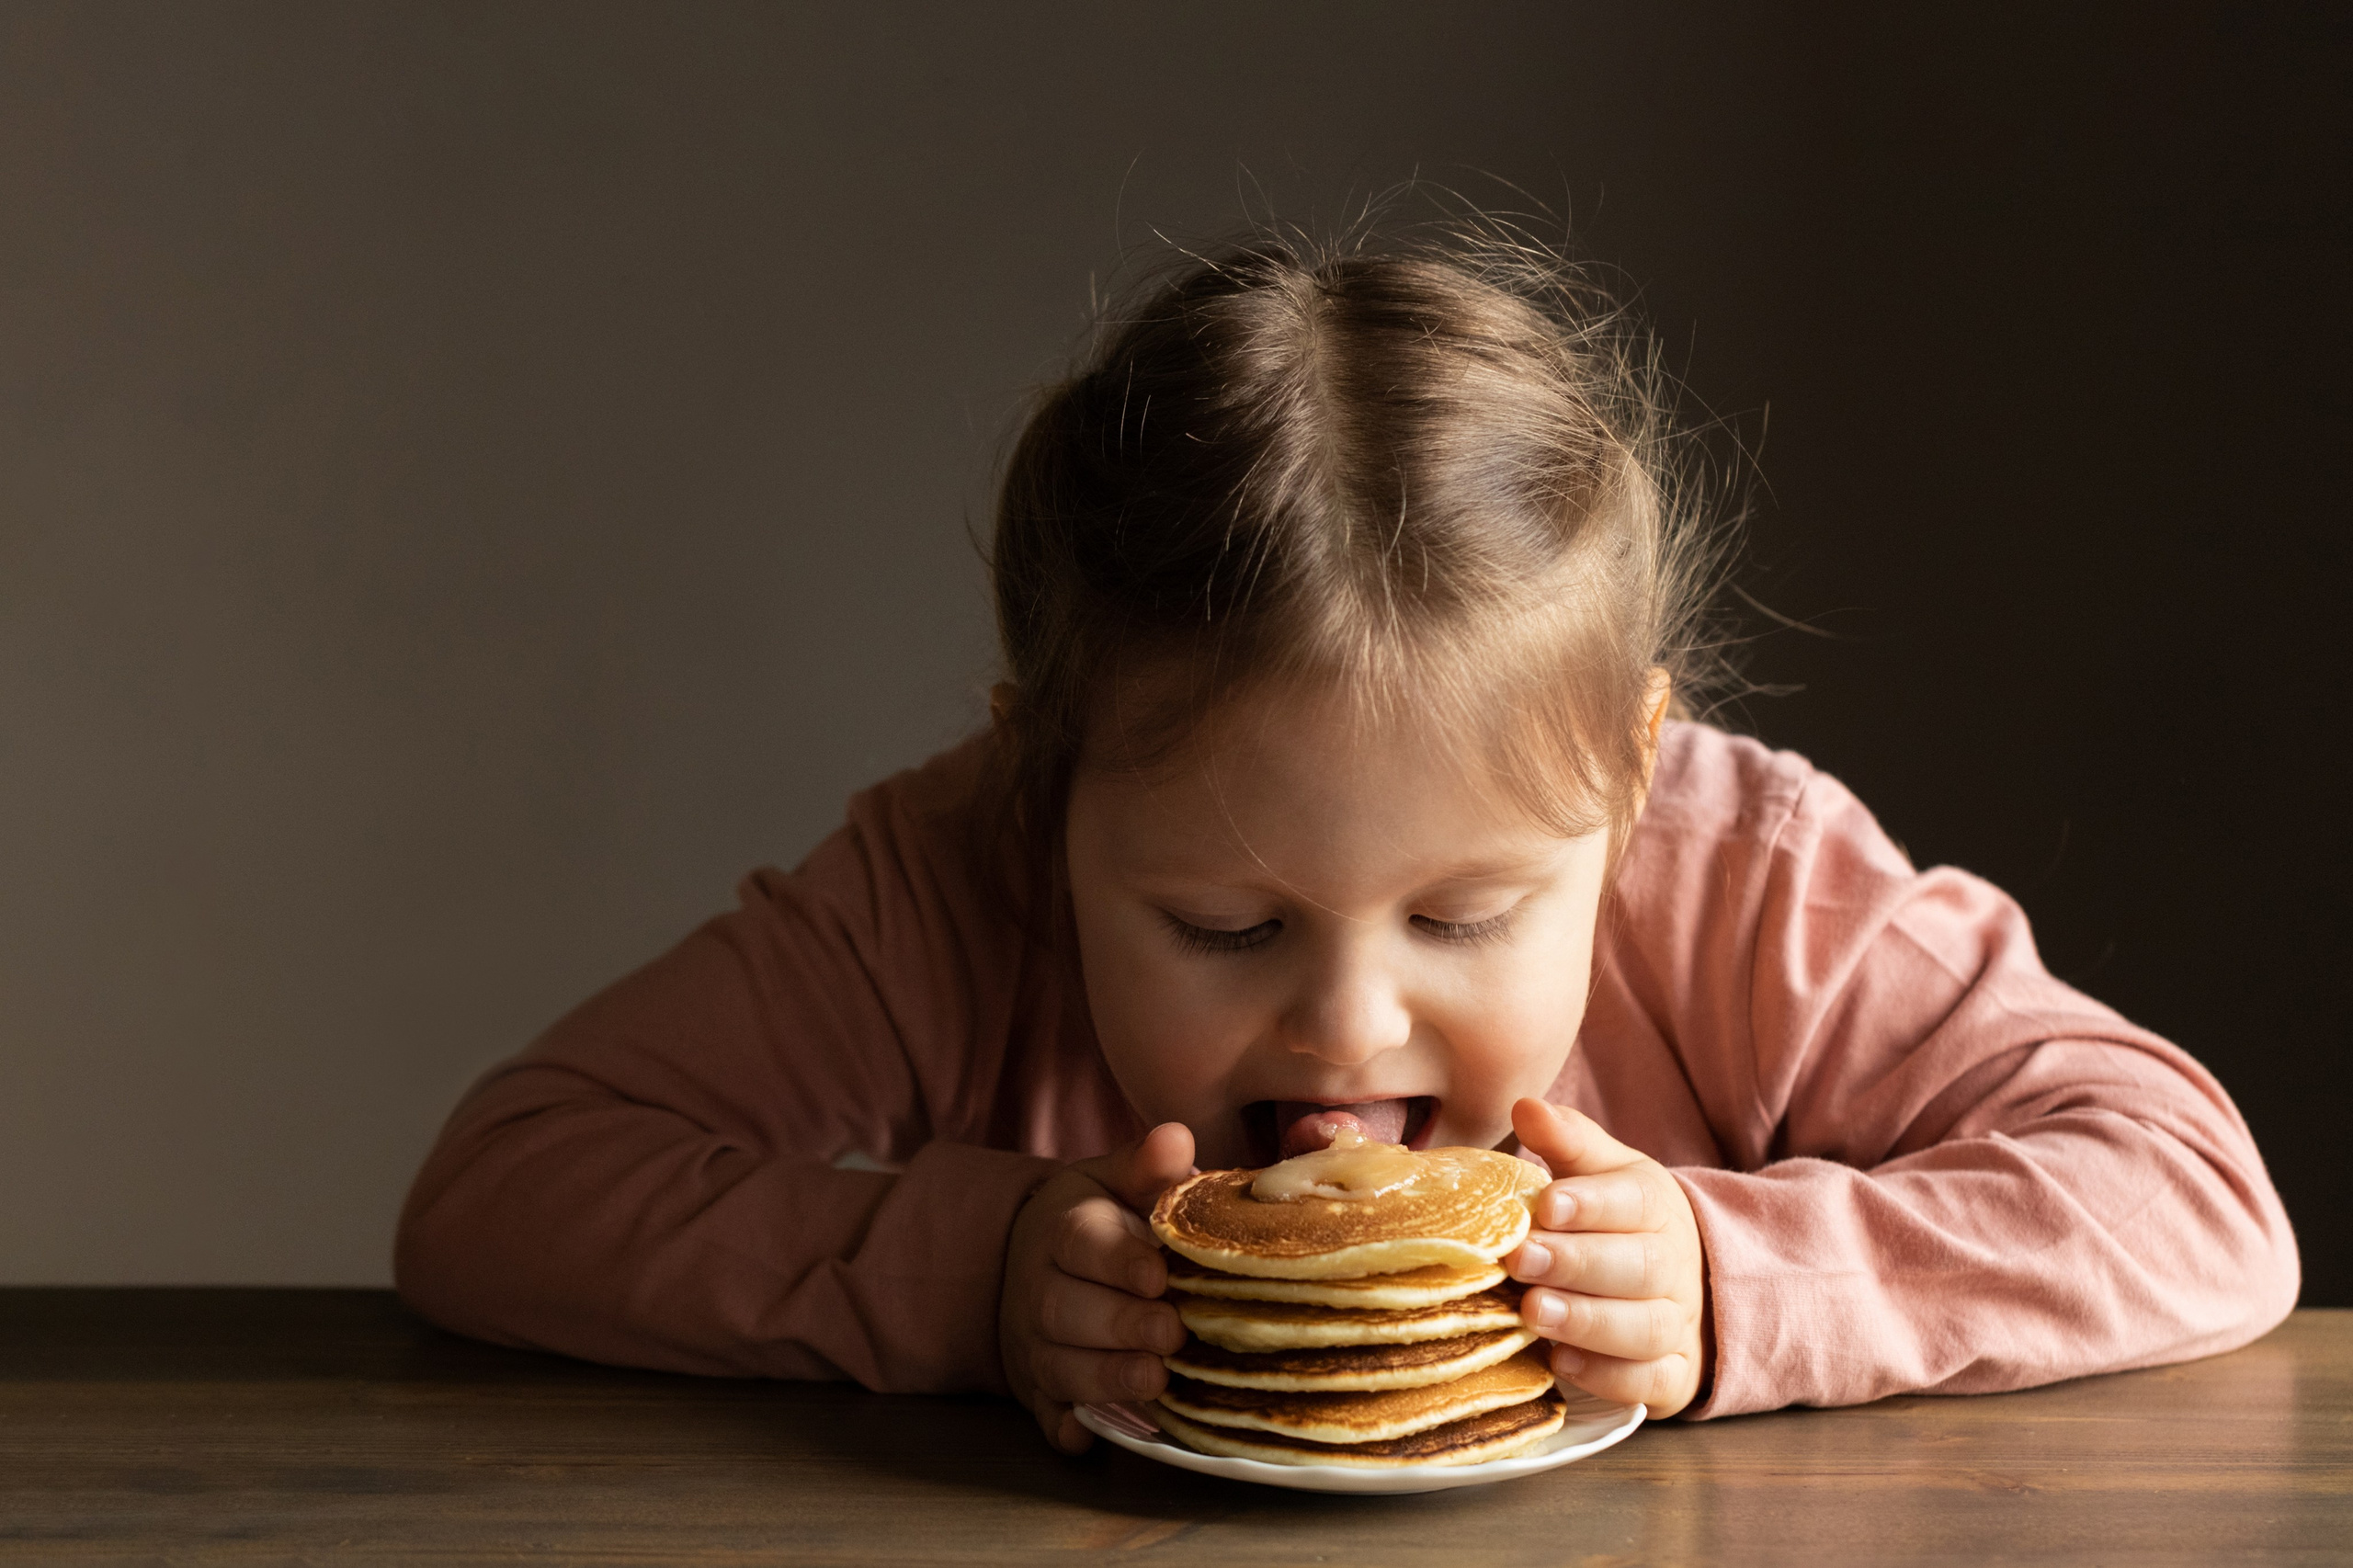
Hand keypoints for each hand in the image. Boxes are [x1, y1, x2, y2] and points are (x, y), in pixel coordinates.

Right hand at [999, 1121, 1195, 1452]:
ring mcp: (1034, 1343)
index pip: (1080, 1242)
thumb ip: (1146, 1165)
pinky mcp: (1038, 1389)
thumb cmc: (1097, 1221)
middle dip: (1119, 1326)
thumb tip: (1176, 1139)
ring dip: (1105, 1379)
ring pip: (1057, 1366)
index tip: (1160, 1274)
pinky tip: (1086, 1435)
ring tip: (1156, 1381)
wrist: (1035, 1264)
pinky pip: (1042, 1415)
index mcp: (1060, 1229)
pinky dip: (1063, 1428)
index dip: (1118, 1260)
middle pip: (1063, 1310)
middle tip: (1174, 1332)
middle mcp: (1038, 1288)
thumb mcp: (1115, 1181)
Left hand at [1505, 1098, 1709, 1416]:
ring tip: (1533, 1313)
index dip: (1592, 1203)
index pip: (1633, 1201)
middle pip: (1640, 1266)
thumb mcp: (1600, 1173)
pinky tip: (1562, 1362)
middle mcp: (1675, 1264)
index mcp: (1655, 1205)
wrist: (1681, 1286)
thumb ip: (1566, 1142)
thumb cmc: (1616, 1223)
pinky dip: (1609, 1376)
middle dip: (1578, 1264)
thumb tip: (1524, 1106)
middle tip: (1520, 1260)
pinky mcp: (1673, 1374)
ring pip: (1646, 1326)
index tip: (1546, 1204)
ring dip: (1588, 1321)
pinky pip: (1651, 1381)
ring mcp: (1678, 1322)